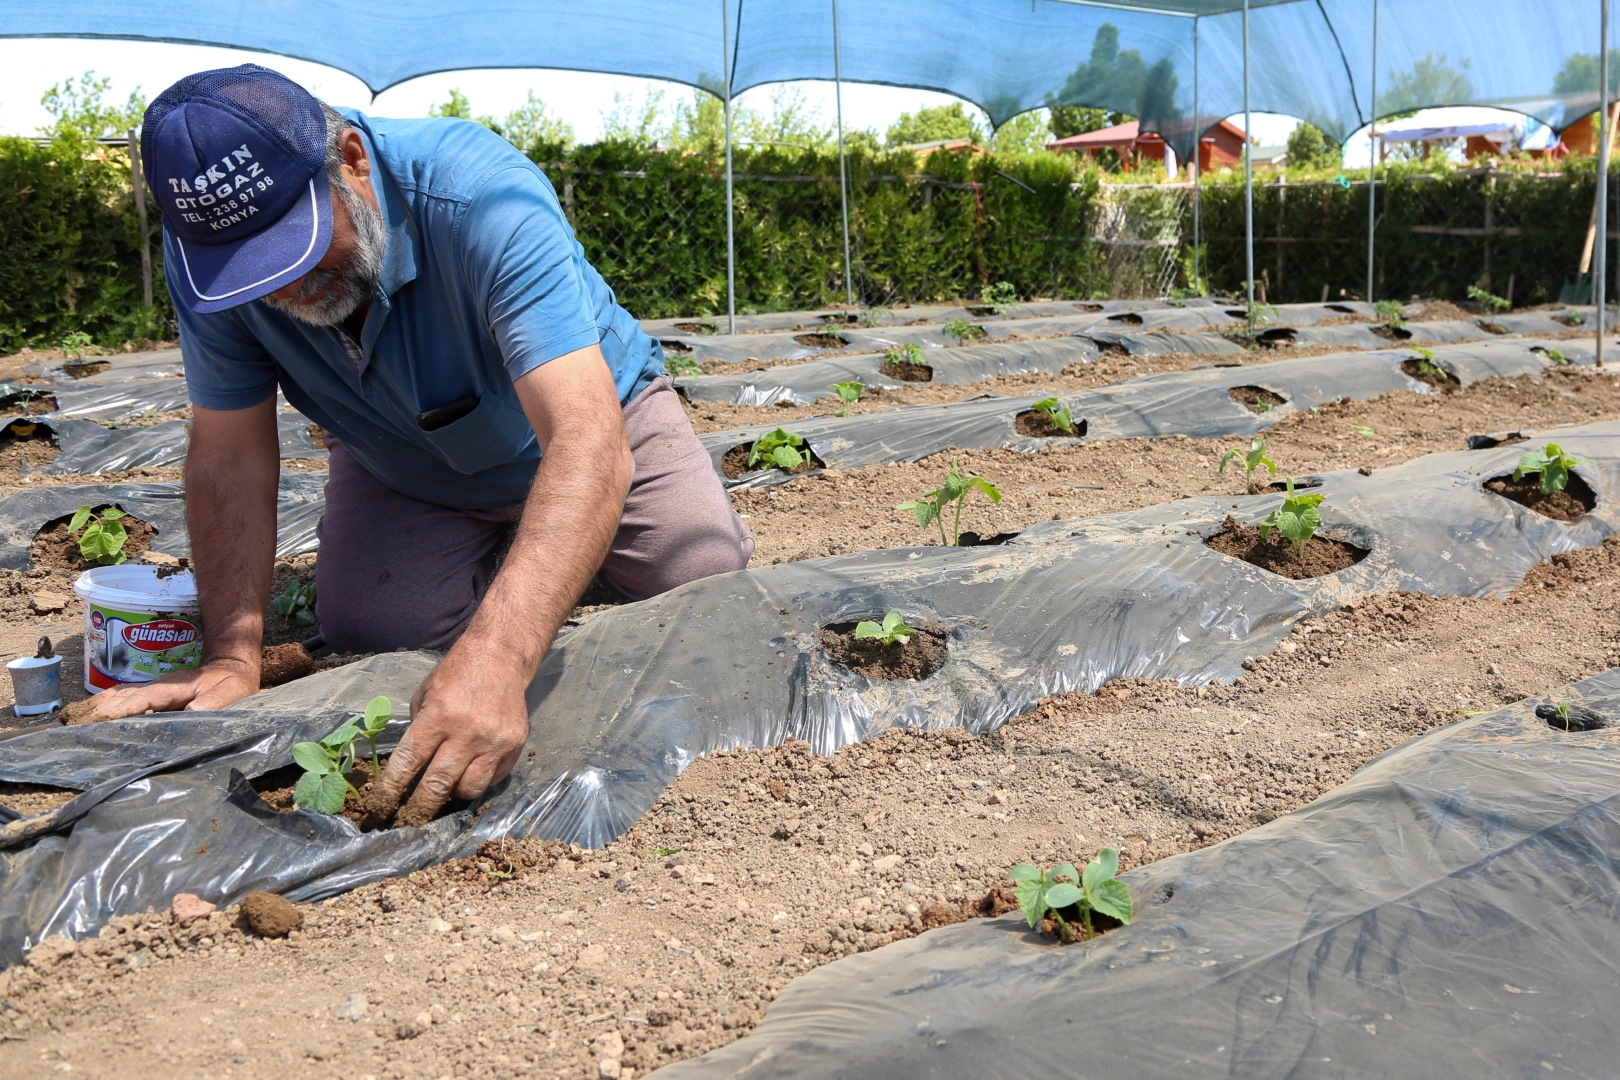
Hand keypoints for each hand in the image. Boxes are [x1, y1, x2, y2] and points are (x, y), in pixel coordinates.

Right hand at [87, 657, 259, 720]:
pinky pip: (123, 701)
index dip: (121, 710)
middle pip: (121, 698)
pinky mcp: (151, 697)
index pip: (141, 700)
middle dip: (98, 710)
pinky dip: (104, 707)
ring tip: (72, 720)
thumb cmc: (231, 686)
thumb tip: (192, 712)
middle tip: (73, 724)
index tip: (99, 721)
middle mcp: (156, 688)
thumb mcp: (227, 696)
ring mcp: (152, 691)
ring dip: (96, 708)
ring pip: (118, 698)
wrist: (232, 669)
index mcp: (172, 688)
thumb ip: (210, 705)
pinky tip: (90, 715)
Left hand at [367, 641, 529, 825]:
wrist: (501, 658)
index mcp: (438, 716)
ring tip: (445, 790)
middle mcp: (467, 733)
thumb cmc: (456, 674)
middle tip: (409, 819)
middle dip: (418, 808)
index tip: (380, 807)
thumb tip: (410, 767)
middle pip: (437, 785)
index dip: (391, 790)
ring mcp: (494, 743)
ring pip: (468, 790)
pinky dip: (478, 780)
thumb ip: (419, 730)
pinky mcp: (514, 747)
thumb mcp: (425, 695)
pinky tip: (470, 771)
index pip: (409, 763)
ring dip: (452, 795)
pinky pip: (492, 780)